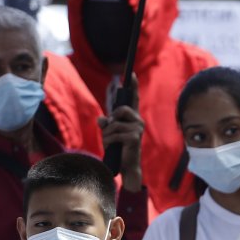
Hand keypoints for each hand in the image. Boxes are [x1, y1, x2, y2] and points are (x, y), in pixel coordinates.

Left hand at [99, 74, 143, 191]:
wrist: (125, 166)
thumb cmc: (118, 149)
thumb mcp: (110, 134)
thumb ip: (106, 124)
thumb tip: (101, 118)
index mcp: (133, 118)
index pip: (133, 99)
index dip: (133, 86)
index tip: (131, 73)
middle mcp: (138, 121)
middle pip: (120, 110)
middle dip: (111, 122)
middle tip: (111, 133)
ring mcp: (137, 129)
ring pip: (114, 124)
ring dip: (107, 135)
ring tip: (112, 144)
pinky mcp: (134, 137)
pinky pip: (114, 133)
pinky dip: (109, 141)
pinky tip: (113, 147)